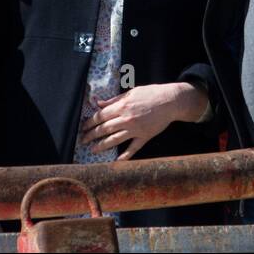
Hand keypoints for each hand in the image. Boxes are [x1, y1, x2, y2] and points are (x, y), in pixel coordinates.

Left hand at [78, 82, 208, 159]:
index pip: (100, 116)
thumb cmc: (150, 93)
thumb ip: (114, 100)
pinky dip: (125, 156)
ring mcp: (135, 129)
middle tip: (83, 140)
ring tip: (93, 150)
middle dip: (91, 135)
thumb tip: (98, 103)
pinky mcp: (144, 137)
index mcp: (122, 106)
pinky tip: (116, 160)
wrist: (170, 101)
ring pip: (114, 140)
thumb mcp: (130, 92)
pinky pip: (133, 148)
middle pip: (104, 129)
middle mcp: (126, 119)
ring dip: (102, 146)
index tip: (83, 127)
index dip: (90, 122)